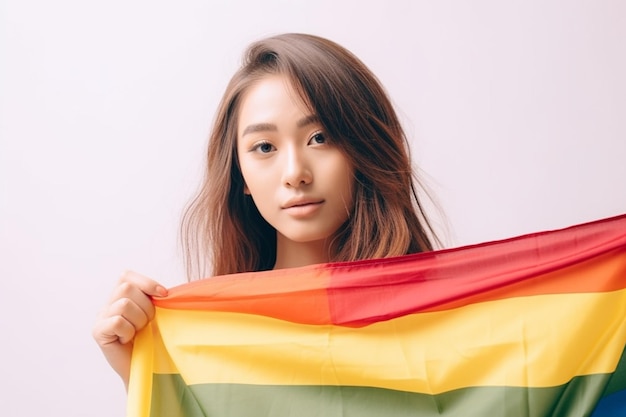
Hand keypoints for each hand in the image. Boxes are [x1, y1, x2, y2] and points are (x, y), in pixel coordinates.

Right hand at [92, 271, 167, 388]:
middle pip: (126, 288)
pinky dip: (128, 331)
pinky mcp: (97, 332)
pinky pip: (117, 321)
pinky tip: (128, 340)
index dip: (146, 283)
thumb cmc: (150, 340)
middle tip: (148, 323)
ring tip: (138, 332)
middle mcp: (107, 304)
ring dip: (139, 320)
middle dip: (146, 306)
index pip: (127, 276)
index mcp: (120, 296)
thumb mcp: (153, 314)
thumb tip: (163, 291)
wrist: (145, 369)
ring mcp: (100, 318)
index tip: (164, 294)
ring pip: (124, 304)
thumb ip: (153, 298)